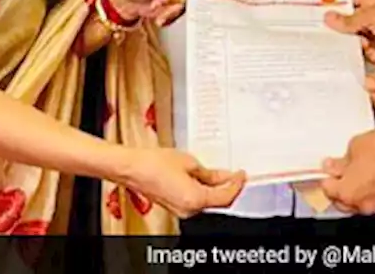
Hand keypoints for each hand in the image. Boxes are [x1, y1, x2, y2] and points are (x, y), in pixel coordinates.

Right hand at [121, 148, 244, 218]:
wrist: (132, 168)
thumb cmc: (154, 164)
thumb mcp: (189, 163)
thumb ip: (210, 173)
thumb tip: (224, 176)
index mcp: (195, 200)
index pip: (225, 196)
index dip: (237, 184)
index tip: (242, 174)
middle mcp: (189, 210)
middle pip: (218, 203)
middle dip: (229, 189)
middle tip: (236, 175)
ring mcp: (181, 211)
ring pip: (208, 204)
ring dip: (218, 191)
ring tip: (223, 175)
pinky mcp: (175, 207)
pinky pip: (197, 203)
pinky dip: (205, 193)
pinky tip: (207, 181)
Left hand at [321, 127, 374, 215]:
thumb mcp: (355, 146)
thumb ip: (340, 161)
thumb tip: (333, 165)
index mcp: (347, 193)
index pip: (327, 189)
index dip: (326, 176)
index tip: (327, 168)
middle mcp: (361, 204)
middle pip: (341, 201)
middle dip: (338, 186)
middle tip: (338, 170)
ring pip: (357, 201)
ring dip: (353, 188)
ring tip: (355, 169)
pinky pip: (371, 197)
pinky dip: (367, 189)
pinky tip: (369, 173)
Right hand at [325, 0, 374, 70]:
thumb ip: (350, 19)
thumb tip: (330, 17)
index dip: (333, 3)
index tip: (318, 9)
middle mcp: (374, 14)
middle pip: (348, 20)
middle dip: (345, 29)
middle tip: (338, 34)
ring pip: (354, 38)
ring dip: (359, 44)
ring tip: (368, 45)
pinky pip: (363, 51)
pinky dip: (368, 54)